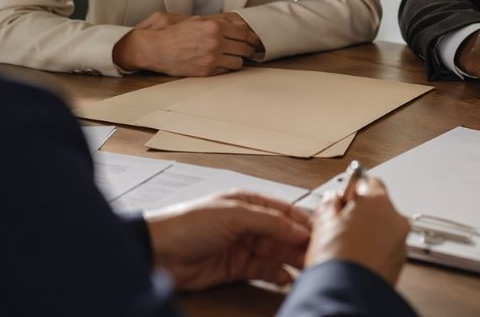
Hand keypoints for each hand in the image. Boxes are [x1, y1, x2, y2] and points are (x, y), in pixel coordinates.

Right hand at [113, 13, 262, 76]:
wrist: (153, 49)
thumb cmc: (172, 32)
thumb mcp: (195, 19)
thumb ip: (218, 20)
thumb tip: (238, 23)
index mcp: (214, 26)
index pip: (244, 33)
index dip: (252, 37)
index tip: (255, 41)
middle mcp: (216, 42)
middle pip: (245, 48)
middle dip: (248, 49)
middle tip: (250, 50)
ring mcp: (211, 58)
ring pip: (238, 62)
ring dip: (237, 60)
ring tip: (233, 57)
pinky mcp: (206, 71)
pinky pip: (226, 71)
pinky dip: (226, 68)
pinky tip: (221, 63)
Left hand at [144, 191, 310, 290]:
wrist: (159, 253)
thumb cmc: (188, 224)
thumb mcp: (234, 215)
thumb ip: (268, 221)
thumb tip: (297, 227)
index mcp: (248, 203)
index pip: (284, 211)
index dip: (303, 222)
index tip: (320, 232)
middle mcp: (248, 223)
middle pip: (282, 234)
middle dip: (300, 243)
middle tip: (318, 253)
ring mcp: (242, 246)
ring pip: (275, 253)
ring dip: (291, 260)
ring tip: (307, 267)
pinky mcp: (236, 268)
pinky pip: (263, 270)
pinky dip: (276, 274)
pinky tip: (285, 277)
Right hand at [305, 177, 409, 285]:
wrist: (347, 294)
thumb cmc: (336, 260)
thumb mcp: (322, 222)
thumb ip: (328, 203)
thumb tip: (331, 201)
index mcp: (378, 201)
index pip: (367, 180)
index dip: (351, 190)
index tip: (341, 200)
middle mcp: (396, 218)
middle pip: (377, 205)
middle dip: (359, 214)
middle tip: (339, 226)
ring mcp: (400, 242)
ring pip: (382, 228)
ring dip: (367, 233)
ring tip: (345, 247)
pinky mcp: (399, 263)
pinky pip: (386, 248)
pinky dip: (373, 251)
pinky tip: (355, 260)